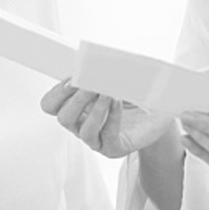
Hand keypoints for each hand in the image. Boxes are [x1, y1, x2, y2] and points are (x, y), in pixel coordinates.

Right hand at [41, 79, 171, 157]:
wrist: (158, 111)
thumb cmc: (134, 92)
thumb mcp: (116, 75)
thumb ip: (101, 69)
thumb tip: (93, 62)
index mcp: (76, 105)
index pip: (51, 104)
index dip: (58, 91)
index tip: (73, 76)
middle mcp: (82, 123)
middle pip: (63, 117)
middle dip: (75, 98)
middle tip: (89, 83)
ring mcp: (97, 138)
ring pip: (83, 131)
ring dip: (94, 109)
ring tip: (106, 93)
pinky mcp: (114, 147)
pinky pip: (107, 136)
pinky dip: (111, 116)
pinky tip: (117, 101)